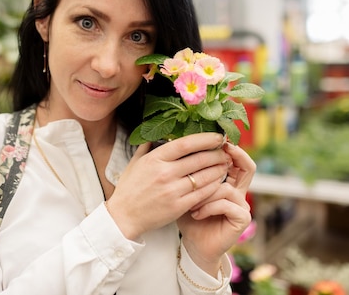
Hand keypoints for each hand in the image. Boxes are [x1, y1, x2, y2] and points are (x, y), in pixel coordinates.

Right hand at [106, 133, 228, 240]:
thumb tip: (161, 132)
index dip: (205, 139)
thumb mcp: (135, 162)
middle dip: (217, 154)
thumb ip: (148, 146)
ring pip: (204, 177)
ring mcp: (172, 191)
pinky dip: (213, 186)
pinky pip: (202, 194)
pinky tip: (218, 182)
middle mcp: (164, 173)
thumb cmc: (129, 188)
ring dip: (218, 169)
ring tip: (225, 165)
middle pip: (199, 159)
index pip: (186, 144)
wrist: (123, 217)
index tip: (218, 136)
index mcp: (154, 159)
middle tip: (226, 151)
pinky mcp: (178, 207)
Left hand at [177, 142, 254, 275]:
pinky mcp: (242, 218)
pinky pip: (225, 203)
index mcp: (228, 181)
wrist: (194, 244)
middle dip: (231, 157)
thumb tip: (174, 144)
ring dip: (205, 193)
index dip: (229, 147)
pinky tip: (196, 214)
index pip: (236, 158)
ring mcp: (242, 204)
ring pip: (225, 186)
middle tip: (215, 152)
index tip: (215, 138)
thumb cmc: (188, 215)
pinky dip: (208, 207)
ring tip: (190, 203)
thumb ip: (188, 171)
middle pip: (247, 166)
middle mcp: (239, 191)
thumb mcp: (186, 190)